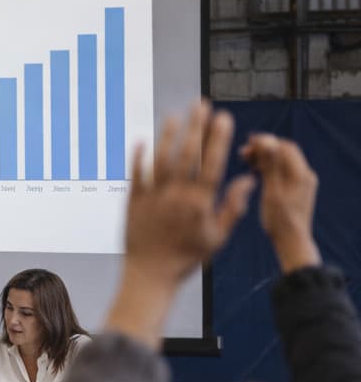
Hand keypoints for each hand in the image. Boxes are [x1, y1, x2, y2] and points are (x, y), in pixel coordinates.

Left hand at [123, 102, 251, 287]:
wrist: (149, 276)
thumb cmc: (186, 259)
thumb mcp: (217, 237)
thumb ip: (233, 207)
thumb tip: (248, 180)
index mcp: (199, 204)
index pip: (211, 164)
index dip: (217, 139)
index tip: (223, 117)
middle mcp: (175, 197)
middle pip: (187, 155)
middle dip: (195, 127)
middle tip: (201, 104)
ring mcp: (152, 199)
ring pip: (160, 160)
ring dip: (167, 136)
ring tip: (174, 114)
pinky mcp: (132, 204)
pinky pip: (135, 176)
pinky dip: (138, 158)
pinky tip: (142, 140)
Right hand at [241, 133, 320, 271]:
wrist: (291, 241)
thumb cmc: (279, 221)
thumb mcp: (271, 192)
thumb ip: (270, 166)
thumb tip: (267, 141)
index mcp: (301, 174)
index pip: (284, 147)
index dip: (266, 142)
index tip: (247, 141)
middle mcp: (305, 175)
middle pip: (285, 152)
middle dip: (264, 149)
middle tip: (243, 152)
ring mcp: (302, 182)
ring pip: (283, 161)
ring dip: (266, 158)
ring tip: (246, 160)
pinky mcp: (297, 189)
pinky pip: (283, 171)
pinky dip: (270, 167)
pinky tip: (255, 171)